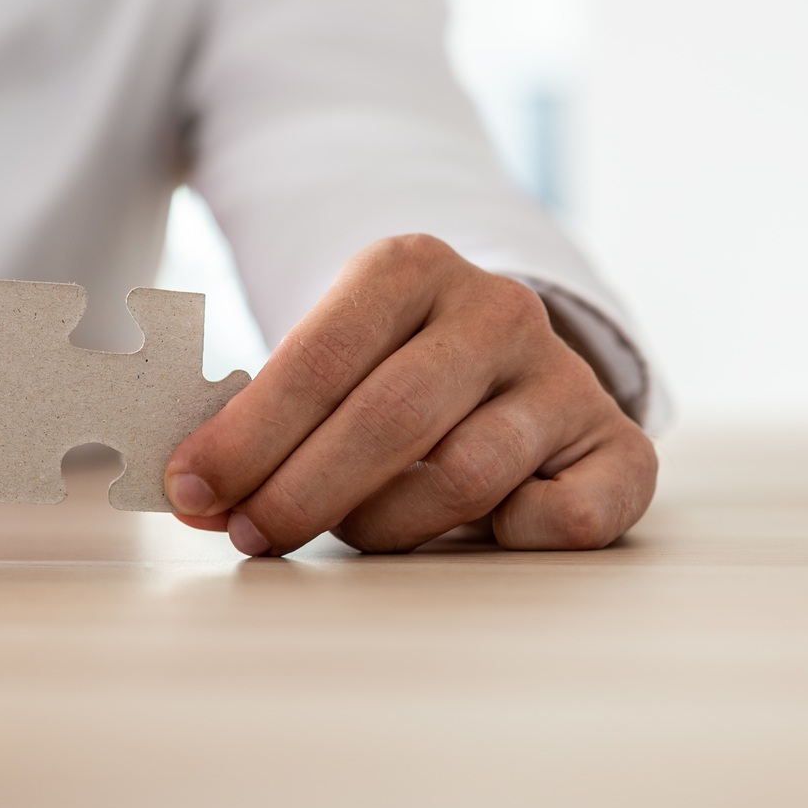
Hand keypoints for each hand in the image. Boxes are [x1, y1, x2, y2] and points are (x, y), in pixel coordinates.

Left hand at [163, 235, 656, 555]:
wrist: (506, 363)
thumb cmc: (384, 376)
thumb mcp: (327, 363)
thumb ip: (264, 415)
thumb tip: (190, 493)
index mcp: (409, 267)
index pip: (317, 359)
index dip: (246, 436)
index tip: (191, 491)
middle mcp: (496, 309)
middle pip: (387, 419)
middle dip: (300, 493)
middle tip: (250, 537)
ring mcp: (564, 375)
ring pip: (463, 477)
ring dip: (387, 525)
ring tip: (353, 531)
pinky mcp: (617, 446)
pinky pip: (563, 517)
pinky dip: (507, 540)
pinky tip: (476, 536)